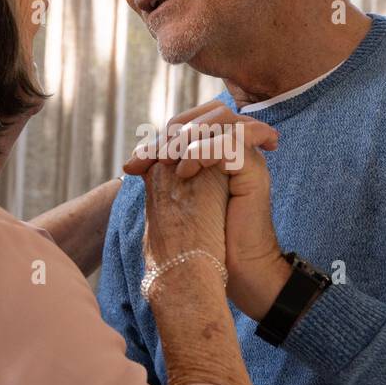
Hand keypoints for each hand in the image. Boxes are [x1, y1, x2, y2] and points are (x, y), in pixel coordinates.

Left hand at [125, 101, 291, 319]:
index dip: (158, 138)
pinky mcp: (255, 170)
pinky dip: (204, 151)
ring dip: (186, 140)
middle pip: (203, 116)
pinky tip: (186, 172)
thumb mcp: (179, 200)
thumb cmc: (207, 241)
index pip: (188, 123)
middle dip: (169, 136)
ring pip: (218, 121)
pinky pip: (230, 143)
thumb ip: (164, 176)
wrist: (237, 268)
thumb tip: (131, 164)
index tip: (131, 167)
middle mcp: (236, 148)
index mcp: (218, 151)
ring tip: (170, 167)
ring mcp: (248, 156)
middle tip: (146, 162)